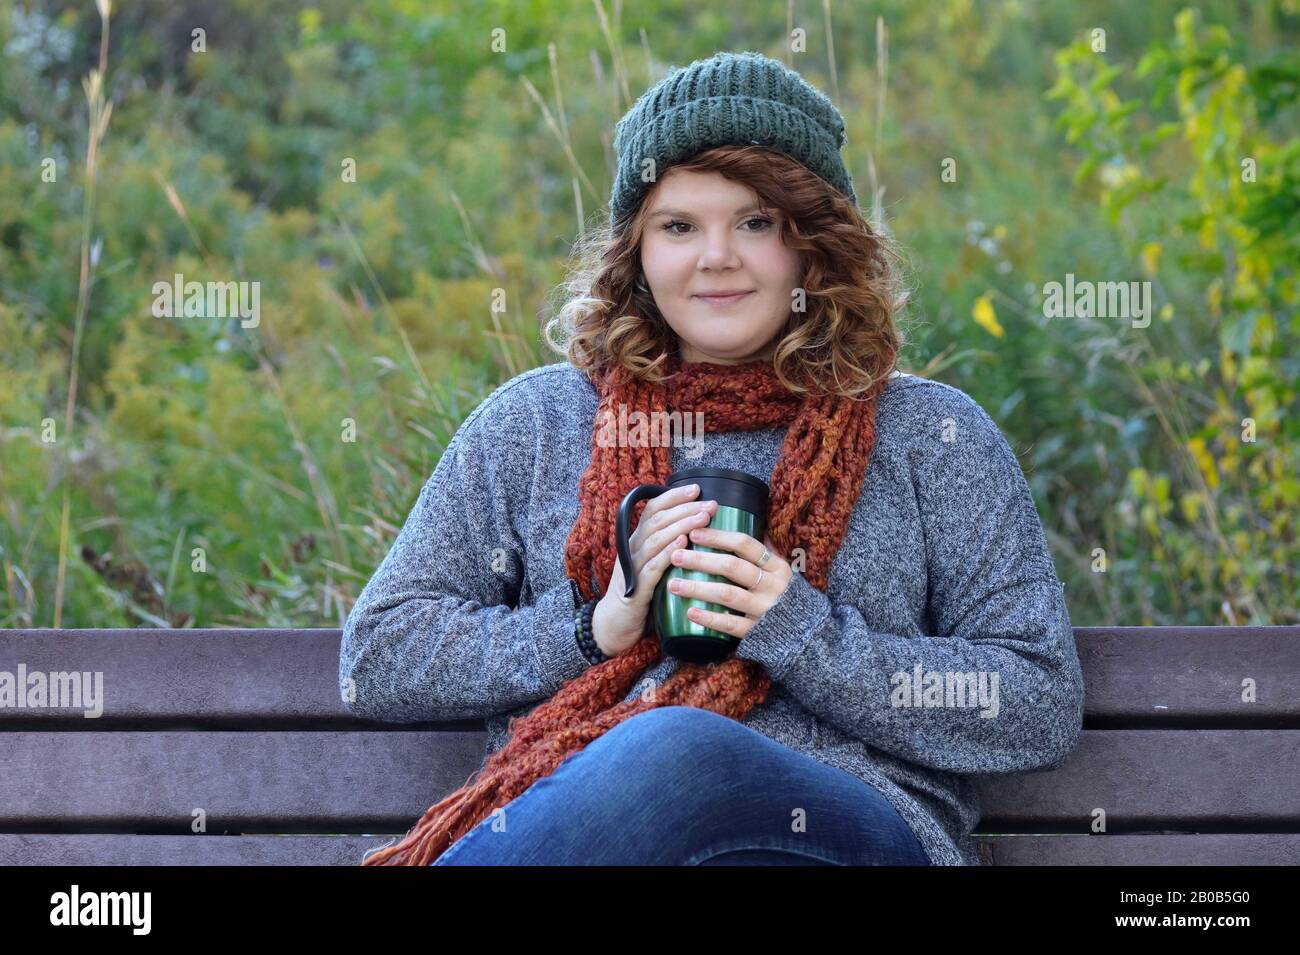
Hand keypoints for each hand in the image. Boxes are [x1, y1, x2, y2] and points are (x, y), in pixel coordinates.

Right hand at [592, 483, 717, 656]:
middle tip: (710, 504)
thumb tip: (698, 531)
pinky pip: (652, 567)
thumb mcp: (653, 566)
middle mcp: (633, 549)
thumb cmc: (641, 594)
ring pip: (656, 539)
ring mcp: (633, 567)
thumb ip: (668, 548)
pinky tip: (684, 544)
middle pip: (657, 520)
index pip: (653, 510)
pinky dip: (668, 553)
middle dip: (685, 509)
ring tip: (703, 518)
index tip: (696, 488)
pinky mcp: (635, 588)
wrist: (615, 625)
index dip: (673, 497)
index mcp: (637, 541)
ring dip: (681, 526)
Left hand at [664, 528, 793, 638]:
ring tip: (673, 584)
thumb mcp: (780, 571)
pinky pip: (731, 624)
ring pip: (728, 595)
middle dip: (702, 560)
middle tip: (676, 556)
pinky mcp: (757, 632)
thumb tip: (744, 519)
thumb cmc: (784, 596)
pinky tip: (689, 612)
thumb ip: (764, 550)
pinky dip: (710, 618)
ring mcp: (765, 609)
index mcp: (777, 566)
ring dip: (698, 588)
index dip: (718, 537)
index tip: (693, 532)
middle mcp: (773, 585)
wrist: (806, 635)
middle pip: (733, 567)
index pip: (746, 544)